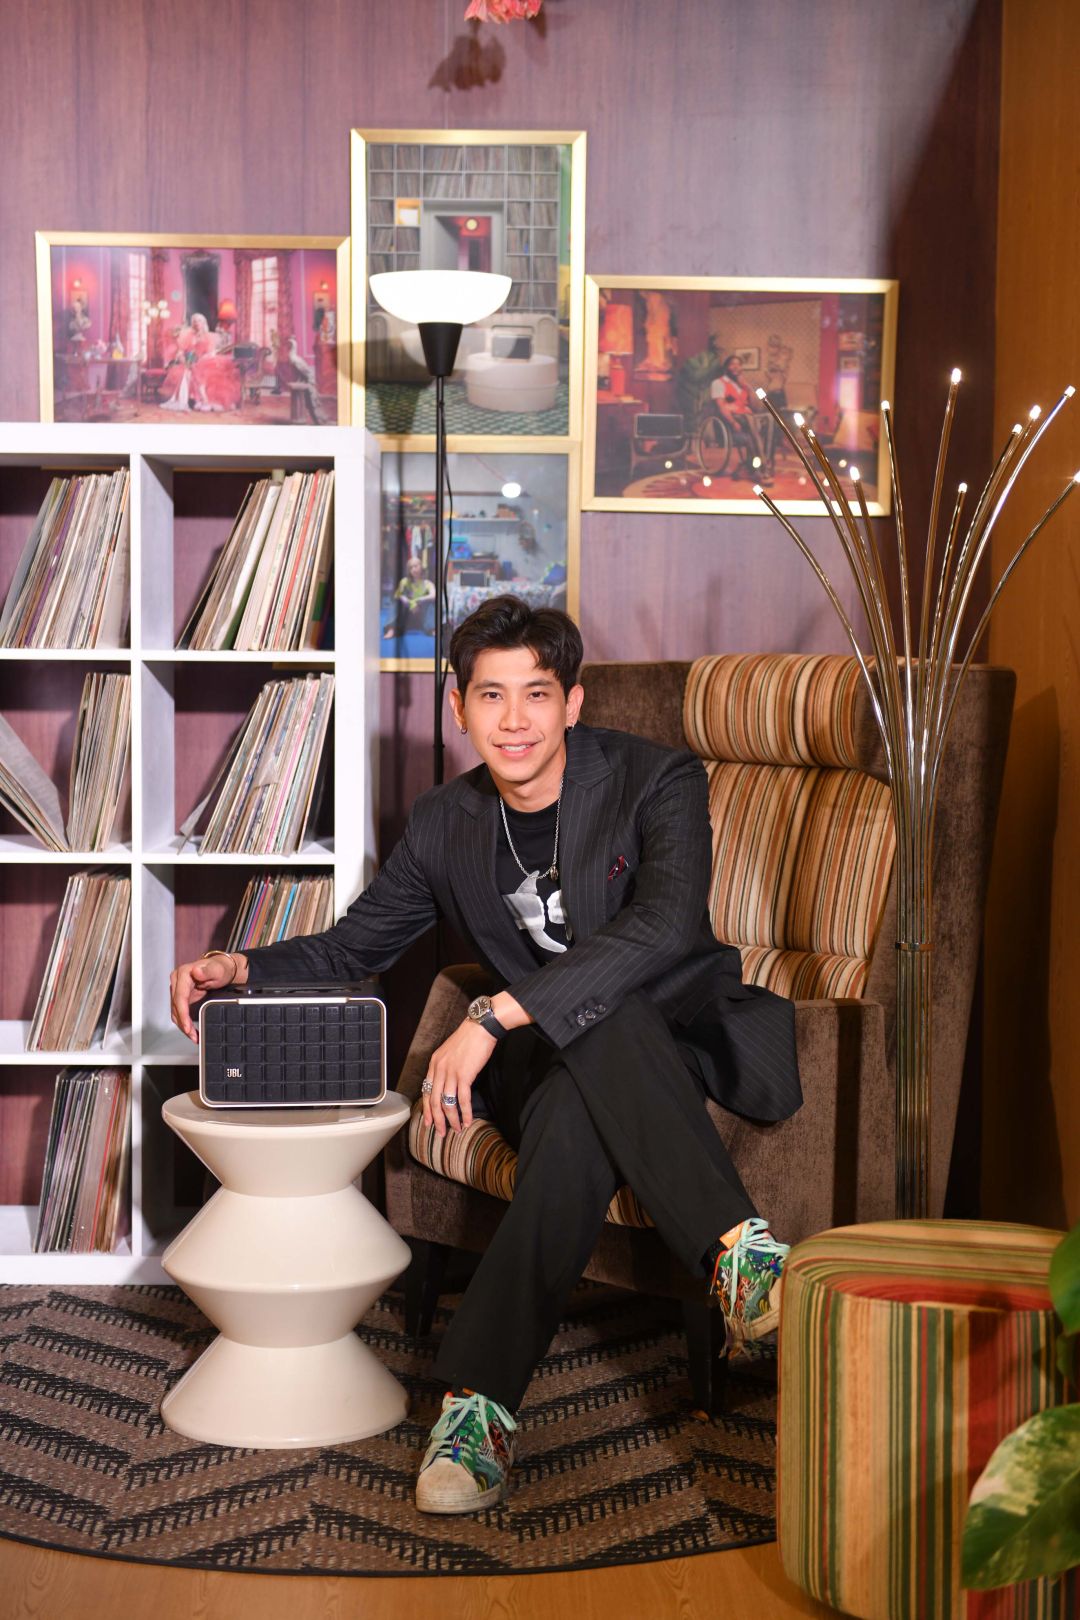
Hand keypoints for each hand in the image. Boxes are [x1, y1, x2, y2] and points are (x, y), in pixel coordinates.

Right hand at [169, 953, 243, 1042]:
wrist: (222, 969)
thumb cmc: (220, 968)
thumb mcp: (217, 969)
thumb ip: (207, 971)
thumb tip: (196, 971)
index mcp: (183, 974)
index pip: (179, 997)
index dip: (183, 1014)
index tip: (187, 1026)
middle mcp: (178, 981)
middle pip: (176, 1007)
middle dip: (183, 1023)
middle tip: (193, 1036)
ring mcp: (178, 989)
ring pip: (176, 1012)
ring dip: (183, 1025)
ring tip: (193, 1036)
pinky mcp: (182, 997)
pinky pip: (180, 1012)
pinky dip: (184, 1022)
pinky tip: (191, 1030)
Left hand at [421, 1018, 494, 1138]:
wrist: (480, 1027)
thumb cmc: (469, 1038)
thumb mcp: (450, 1051)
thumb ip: (446, 1066)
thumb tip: (449, 1082)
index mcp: (434, 1063)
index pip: (427, 1091)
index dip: (427, 1109)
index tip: (428, 1121)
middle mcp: (439, 1069)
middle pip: (434, 1101)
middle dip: (436, 1119)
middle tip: (440, 1132)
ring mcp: (451, 1073)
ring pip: (447, 1103)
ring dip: (451, 1119)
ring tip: (456, 1129)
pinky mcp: (464, 1075)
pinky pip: (462, 1100)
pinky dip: (465, 1112)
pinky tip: (468, 1121)